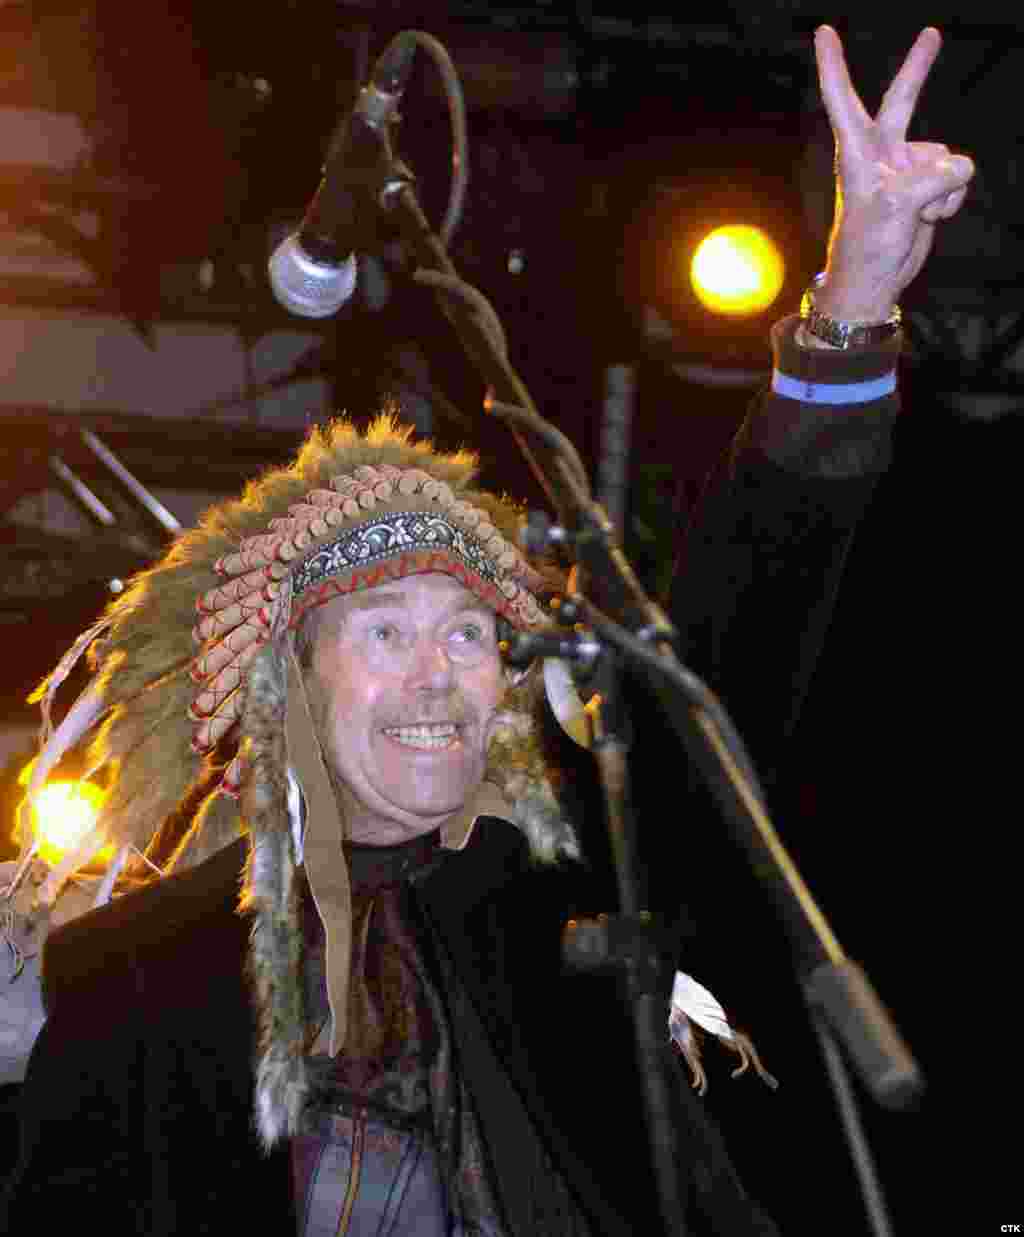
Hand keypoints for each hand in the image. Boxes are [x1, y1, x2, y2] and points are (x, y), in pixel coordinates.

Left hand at [814, 25, 973, 322]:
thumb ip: (928, 179)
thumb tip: (957, 169)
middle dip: (918, 68)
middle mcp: (881, 155)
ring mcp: (905, 170)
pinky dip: (951, 200)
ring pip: (947, 157)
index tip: (823, 33)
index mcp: (857, 153)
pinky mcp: (927, 187)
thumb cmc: (867, 247)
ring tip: (918, 215)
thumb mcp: (894, 210)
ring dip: (944, 188)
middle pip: (902, 100)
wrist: (875, 283)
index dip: (833, 66)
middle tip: (932, 32)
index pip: (842, 100)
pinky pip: (957, 177)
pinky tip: (930, 218)